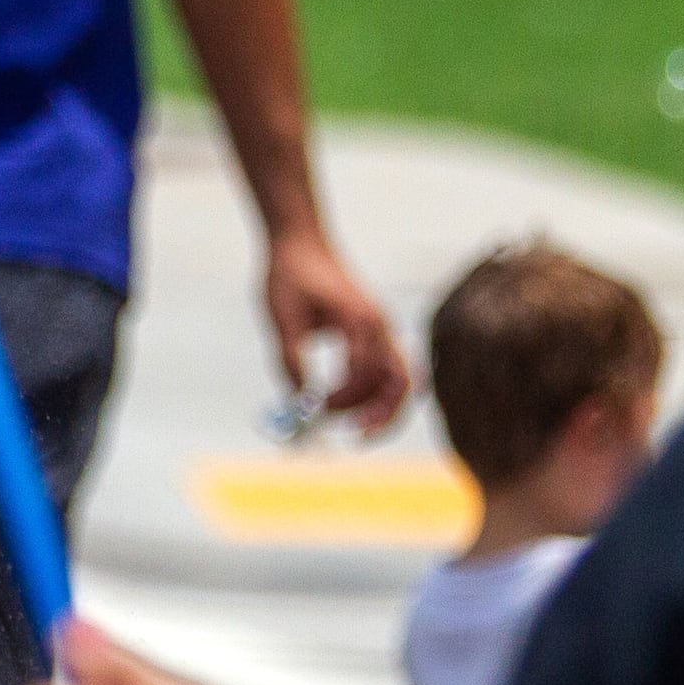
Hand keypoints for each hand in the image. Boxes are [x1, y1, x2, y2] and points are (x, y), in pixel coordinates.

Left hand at [263, 226, 409, 434]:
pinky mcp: (373, 334)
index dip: (342, 399)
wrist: (299, 244)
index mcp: (360, 320)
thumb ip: (290, 360)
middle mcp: (379, 326)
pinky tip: (353, 410)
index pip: (365, 373)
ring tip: (356, 431)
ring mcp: (381, 330)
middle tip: (357, 440)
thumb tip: (300, 402)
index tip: (315, 407)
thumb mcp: (282, 319)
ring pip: (400, 380)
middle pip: (400, 382)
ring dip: (381, 409)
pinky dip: (376, 395)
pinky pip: (388, 371)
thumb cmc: (290, 275)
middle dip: (383, 416)